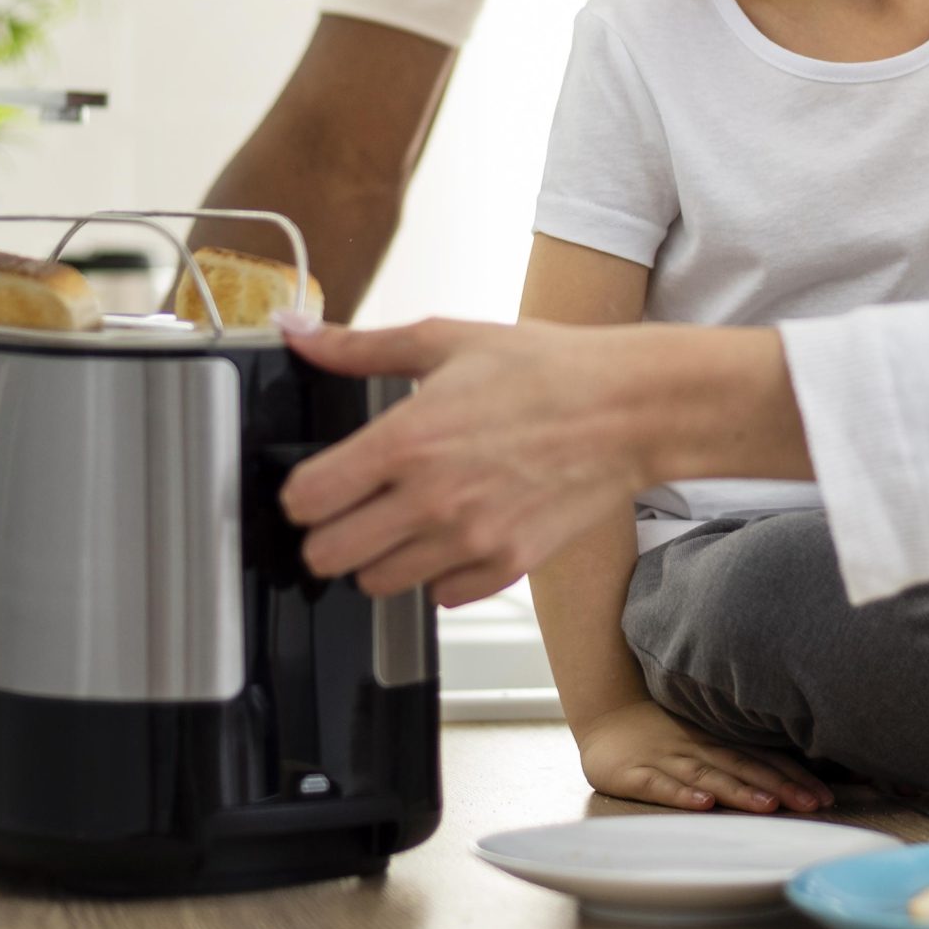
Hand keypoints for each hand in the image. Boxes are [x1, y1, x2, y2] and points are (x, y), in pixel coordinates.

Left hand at [277, 316, 798, 606]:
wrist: (631, 408)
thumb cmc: (549, 369)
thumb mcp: (448, 339)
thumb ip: (361, 346)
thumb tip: (297, 331)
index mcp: (407, 440)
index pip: (305, 500)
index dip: (303, 491)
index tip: (319, 483)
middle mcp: (430, 499)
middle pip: (327, 556)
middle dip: (330, 531)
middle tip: (355, 507)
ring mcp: (469, 540)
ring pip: (375, 583)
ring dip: (381, 555)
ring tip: (407, 518)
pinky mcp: (505, 566)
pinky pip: (437, 597)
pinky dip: (437, 573)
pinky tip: (455, 532)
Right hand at [579, 700, 835, 815]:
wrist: (607, 716)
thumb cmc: (665, 731)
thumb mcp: (708, 734)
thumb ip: (743, 749)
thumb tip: (795, 769)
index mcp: (720, 739)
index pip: (765, 757)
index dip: (796, 776)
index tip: (827, 797)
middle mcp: (699, 747)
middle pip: (745, 767)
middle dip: (782, 786)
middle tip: (814, 805)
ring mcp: (667, 758)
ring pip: (709, 775)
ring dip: (739, 791)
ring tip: (767, 806)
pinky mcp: (635, 773)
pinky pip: (660, 784)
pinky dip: (682, 794)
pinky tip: (702, 804)